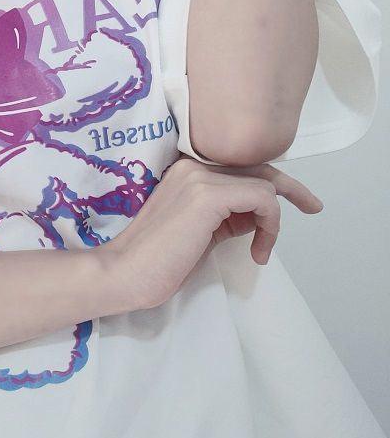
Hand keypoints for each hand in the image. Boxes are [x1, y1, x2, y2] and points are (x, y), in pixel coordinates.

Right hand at [101, 156, 323, 311]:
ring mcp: (199, 177)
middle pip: (258, 168)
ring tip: (262, 249)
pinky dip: (270, 226)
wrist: (124, 272)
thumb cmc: (156, 261)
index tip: (298, 200)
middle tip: (312, 206)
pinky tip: (258, 250)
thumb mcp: (199, 233)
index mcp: (186, 170)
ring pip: (264, 186)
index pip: (241, 166)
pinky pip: (262, 199)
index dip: (272, 182)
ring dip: (273, 221)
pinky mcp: (208, 195)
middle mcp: (193, 165)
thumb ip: (225, 216)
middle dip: (290, 188)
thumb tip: (255, 216)